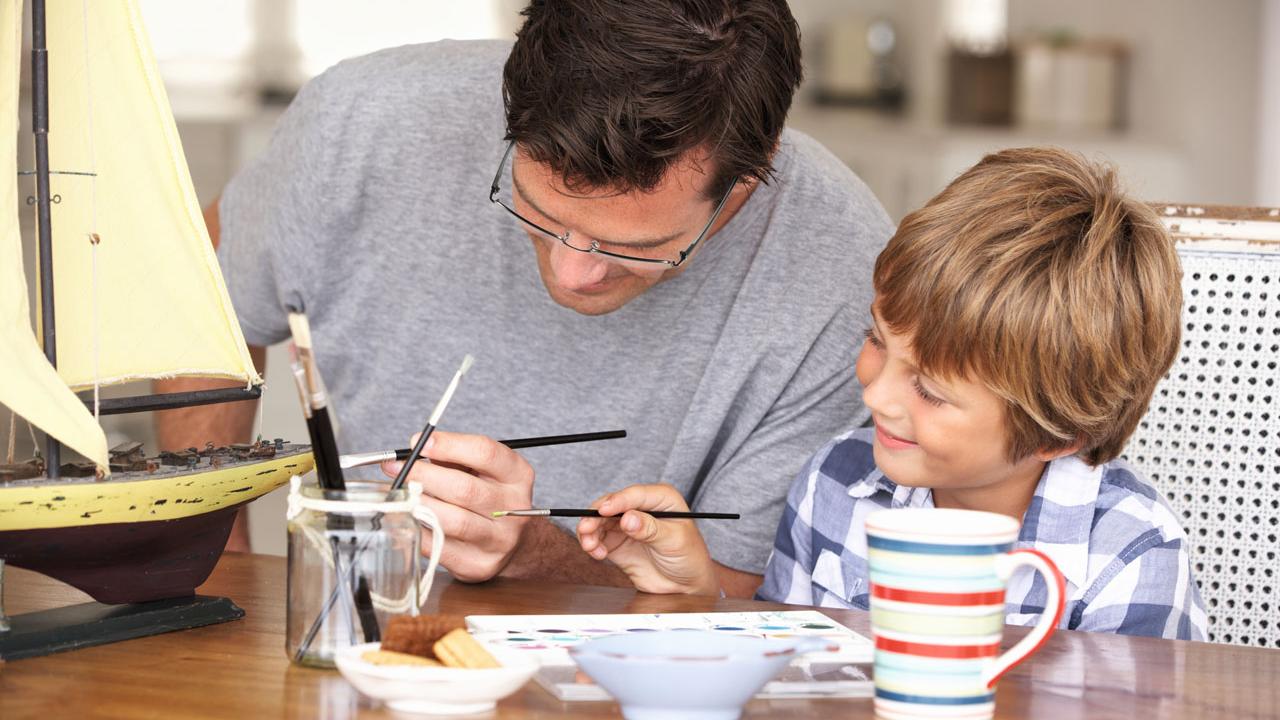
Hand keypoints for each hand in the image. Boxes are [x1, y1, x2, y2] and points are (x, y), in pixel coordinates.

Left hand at [381, 430, 532, 581]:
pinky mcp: (478, 565)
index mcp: (517, 476)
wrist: (513, 543)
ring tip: (401, 493)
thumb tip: (417, 447)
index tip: (419, 442)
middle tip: (396, 468)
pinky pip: (438, 546)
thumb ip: (454, 456)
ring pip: (452, 521)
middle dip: (423, 475)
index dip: (449, 445)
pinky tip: (406, 517)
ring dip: (419, 504)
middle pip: (465, 489)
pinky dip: (417, 529)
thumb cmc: (488, 497)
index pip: (485, 454)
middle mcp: (512, 509)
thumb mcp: (482, 470)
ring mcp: (497, 541)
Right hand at [575, 484, 719, 595]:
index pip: (634, 495)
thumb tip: (628, 518)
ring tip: (590, 545)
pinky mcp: (617, 542)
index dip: (617, 501)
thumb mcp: (674, 541)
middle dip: (595, 516)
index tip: (602, 511)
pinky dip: (592, 544)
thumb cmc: (689, 557)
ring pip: (600, 520)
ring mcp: (627, 525)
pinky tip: (597, 553)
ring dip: (589, 531)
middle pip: (611, 504)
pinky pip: (598, 538)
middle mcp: (641, 508)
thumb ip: (650, 529)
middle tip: (586, 529)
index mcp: (661, 498)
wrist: (685, 585)